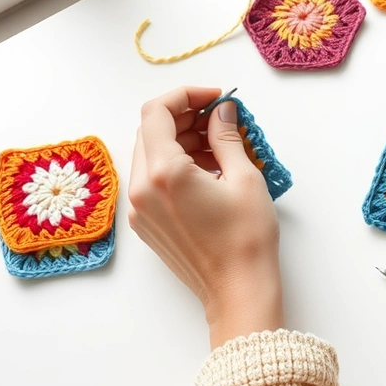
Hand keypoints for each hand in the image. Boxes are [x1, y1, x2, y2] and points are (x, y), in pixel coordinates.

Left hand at [128, 86, 282, 348]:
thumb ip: (226, 137)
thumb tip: (221, 111)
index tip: (216, 97)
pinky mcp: (145, 223)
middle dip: (185, 117)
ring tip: (221, 147)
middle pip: (151, 131)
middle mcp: (142, 189)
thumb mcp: (244, 178)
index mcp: (164, 173)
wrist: (238, 290)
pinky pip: (152, 179)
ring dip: (182, 140)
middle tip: (221, 118)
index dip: (187, 95)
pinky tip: (209, 170)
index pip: (158, 112)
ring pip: (151, 154)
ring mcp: (139, 208)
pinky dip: (176, 164)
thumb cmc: (246, 239)